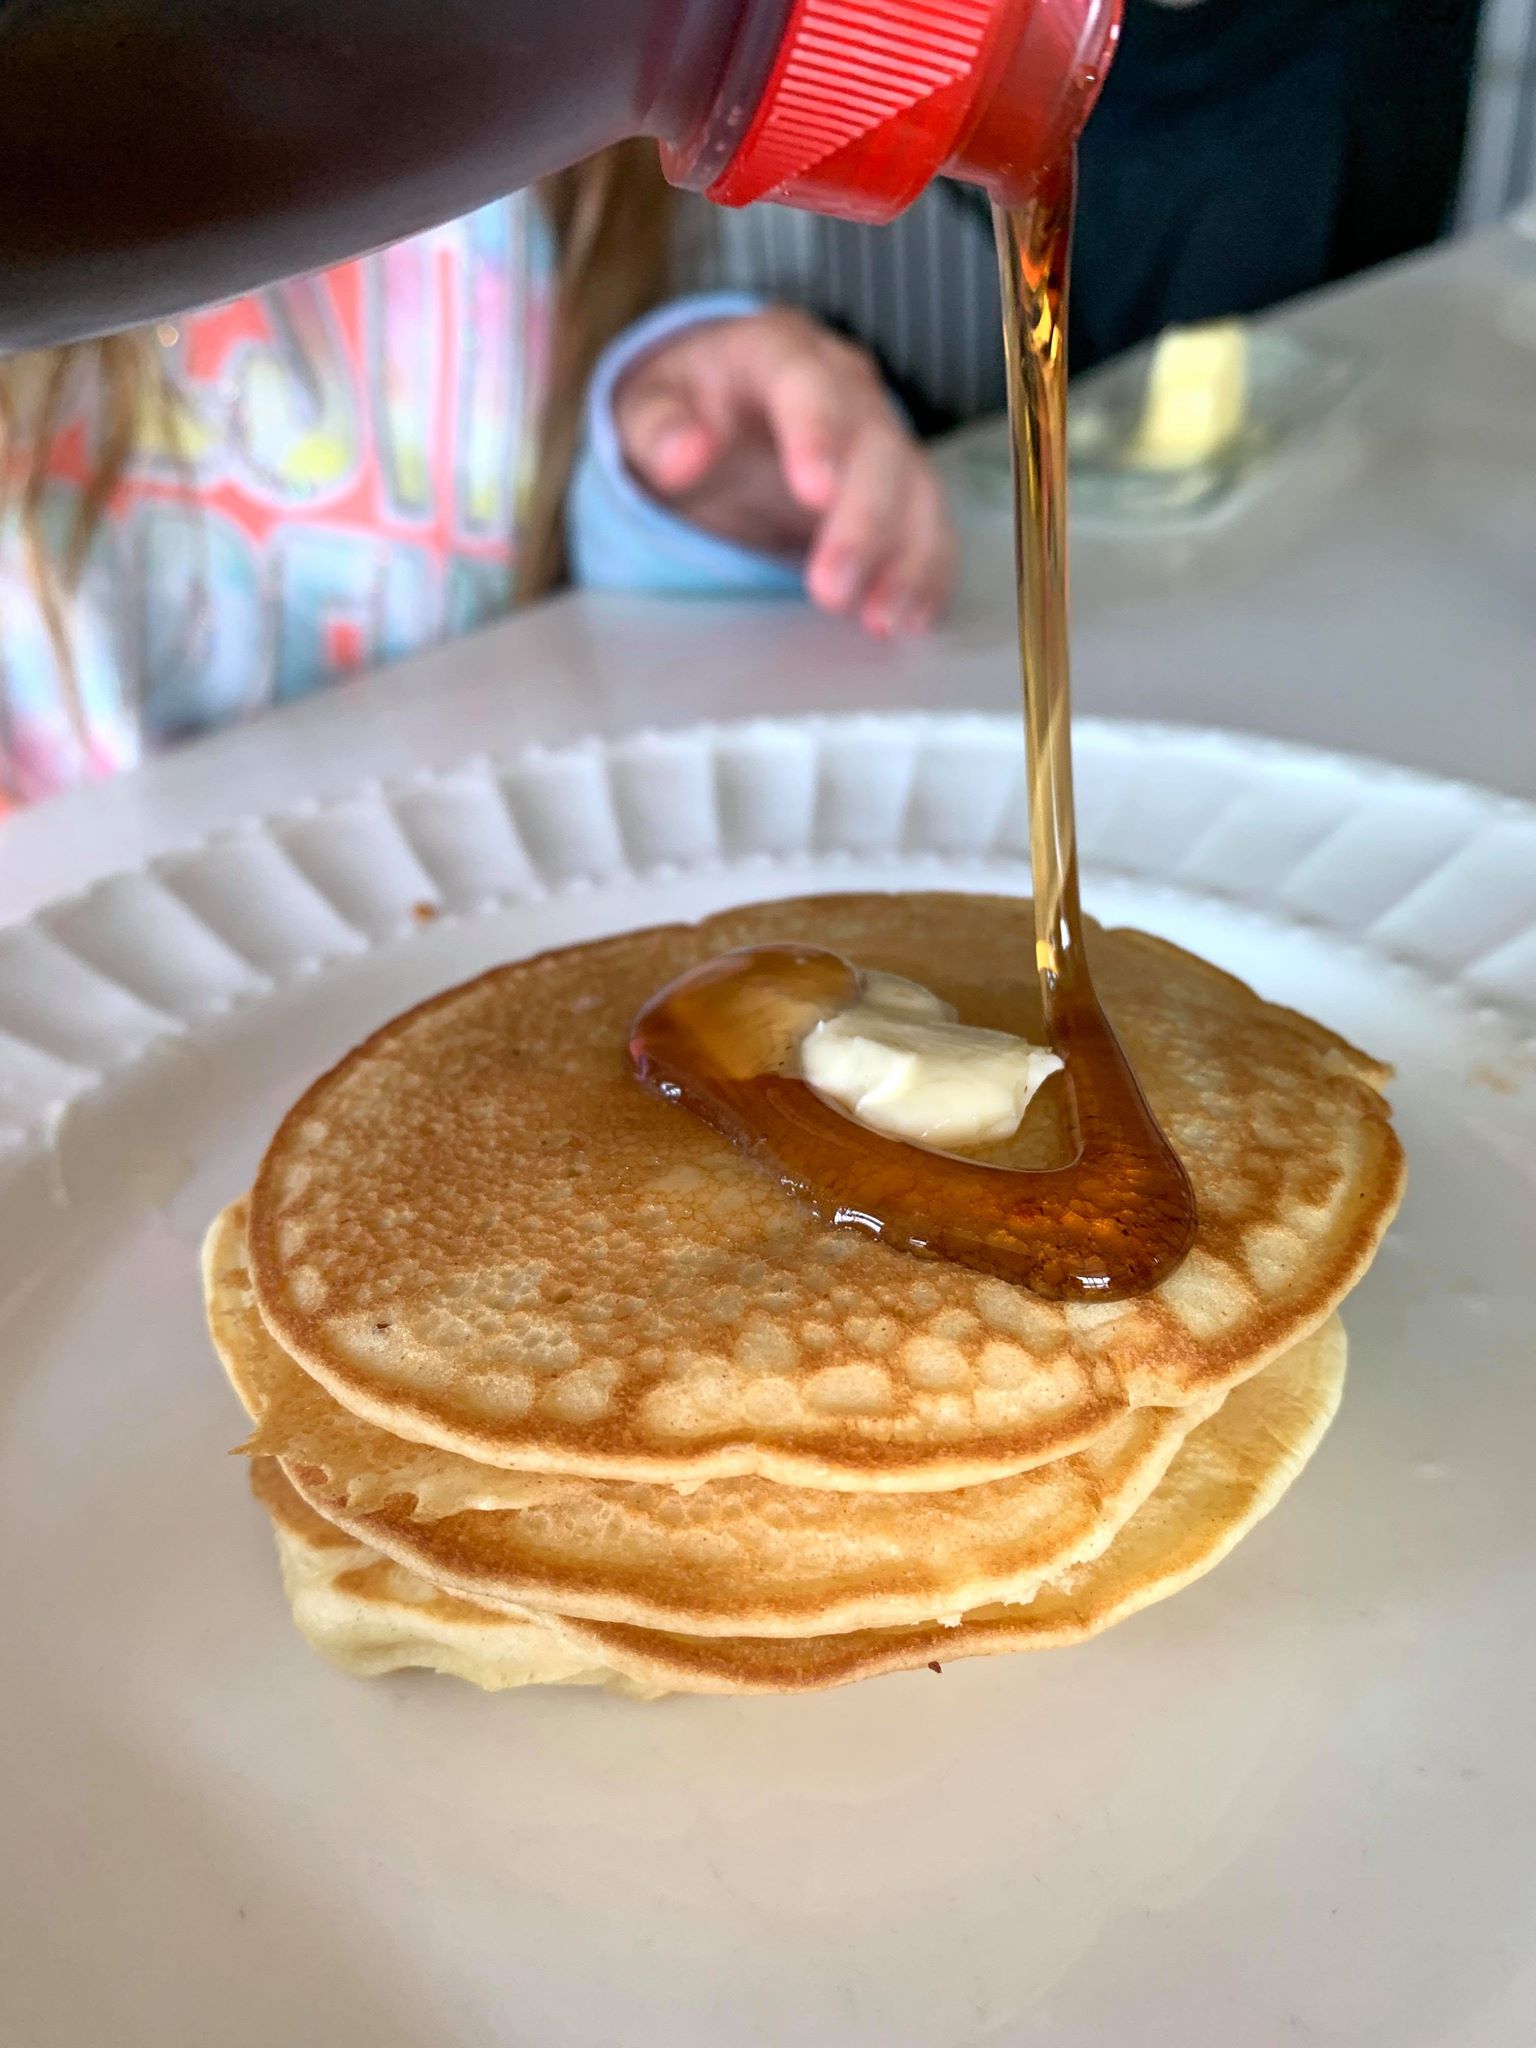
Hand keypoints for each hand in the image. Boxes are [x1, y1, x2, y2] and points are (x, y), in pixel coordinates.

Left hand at [613, 307, 956, 637]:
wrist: (722, 411)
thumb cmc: (687, 407)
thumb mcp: (648, 406)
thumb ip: (656, 426)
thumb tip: (684, 454)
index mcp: (778, 353)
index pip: (807, 383)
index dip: (817, 434)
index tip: (814, 493)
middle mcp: (845, 388)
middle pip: (874, 446)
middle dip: (862, 522)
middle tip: (832, 590)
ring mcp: (881, 436)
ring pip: (915, 489)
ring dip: (905, 558)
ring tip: (881, 619)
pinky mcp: (900, 486)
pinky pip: (929, 526)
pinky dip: (925, 573)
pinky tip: (910, 618)